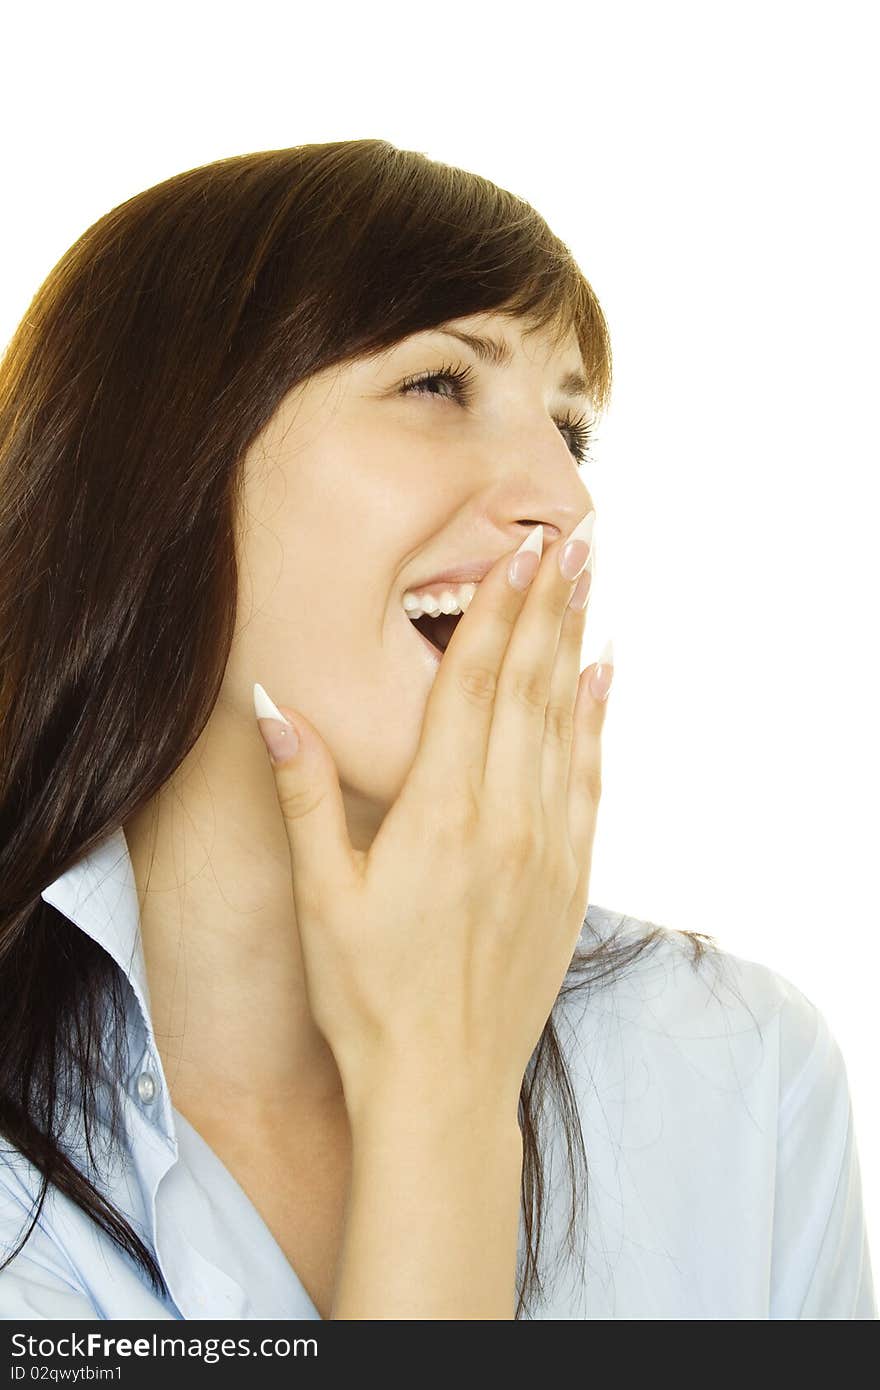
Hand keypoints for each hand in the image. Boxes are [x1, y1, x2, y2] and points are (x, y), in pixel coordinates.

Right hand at [254, 521, 610, 1117]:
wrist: (443, 1088)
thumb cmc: (368, 995)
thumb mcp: (322, 895)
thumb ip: (306, 793)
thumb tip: (274, 704)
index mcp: (441, 813)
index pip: (473, 687)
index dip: (495, 614)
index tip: (518, 554)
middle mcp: (505, 818)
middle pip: (529, 689)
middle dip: (546, 608)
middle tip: (569, 540)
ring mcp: (547, 848)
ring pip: (566, 724)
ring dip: (575, 648)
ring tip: (588, 585)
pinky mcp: (569, 879)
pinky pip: (590, 780)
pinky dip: (598, 723)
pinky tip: (603, 682)